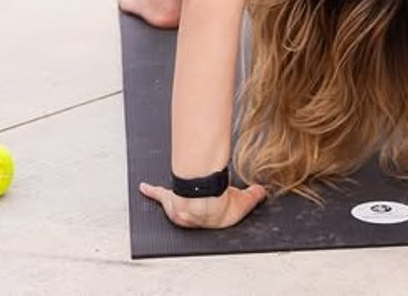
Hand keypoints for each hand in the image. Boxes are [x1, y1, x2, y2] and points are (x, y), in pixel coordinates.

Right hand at [139, 180, 266, 228]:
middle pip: (193, 209)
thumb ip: (254, 195)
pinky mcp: (169, 199)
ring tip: (168, 196)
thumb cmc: (220, 204)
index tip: (214, 208)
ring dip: (174, 199)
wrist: (203, 200)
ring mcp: (180, 209)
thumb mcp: (243, 199)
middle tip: (197, 204)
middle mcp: (192, 218)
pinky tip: (143, 187)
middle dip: (195, 206)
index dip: (214, 209)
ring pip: (176, 201)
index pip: (212, 216)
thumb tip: (264, 191)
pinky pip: (159, 194)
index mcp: (209, 221)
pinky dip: (151, 191)